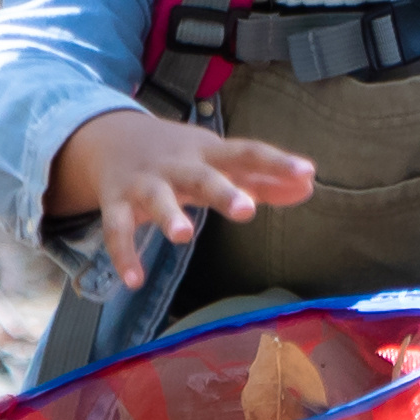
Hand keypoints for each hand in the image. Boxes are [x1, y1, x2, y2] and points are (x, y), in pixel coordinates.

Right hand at [46, 107, 321, 267]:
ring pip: (156, 198)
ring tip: (184, 236)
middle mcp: (178, 165)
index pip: (248, 153)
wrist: (110, 138)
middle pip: (202, 176)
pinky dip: (123, 254)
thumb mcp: (219, 162)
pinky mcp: (114, 202)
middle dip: (223, 191)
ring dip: (168, 215)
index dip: (278, 162)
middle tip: (247, 210)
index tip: (307, 172)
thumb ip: (263, 180)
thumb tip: (309, 188)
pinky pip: (116, 229)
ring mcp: (144, 183)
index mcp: (210, 153)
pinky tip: (134, 281)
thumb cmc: (181, 157)